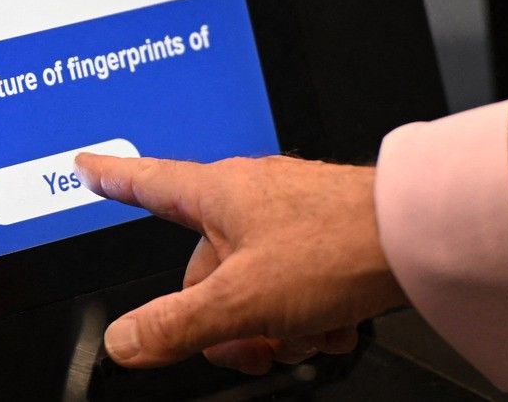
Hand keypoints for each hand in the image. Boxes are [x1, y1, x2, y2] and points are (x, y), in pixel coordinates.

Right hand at [73, 153, 406, 373]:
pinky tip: (332, 324)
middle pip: (205, 268)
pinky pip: (296, 283)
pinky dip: (310, 312)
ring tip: (306, 331)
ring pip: (254, 283)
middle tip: (254, 345)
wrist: (420, 238)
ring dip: (276, 323)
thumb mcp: (241, 300)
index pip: (146, 182)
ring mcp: (289, 214)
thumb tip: (124, 341)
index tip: (87, 162)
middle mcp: (249, 196)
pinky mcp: (325, 234)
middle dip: (227, 318)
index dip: (112, 177)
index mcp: (216, 194)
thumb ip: (177, 325)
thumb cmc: (335, 244)